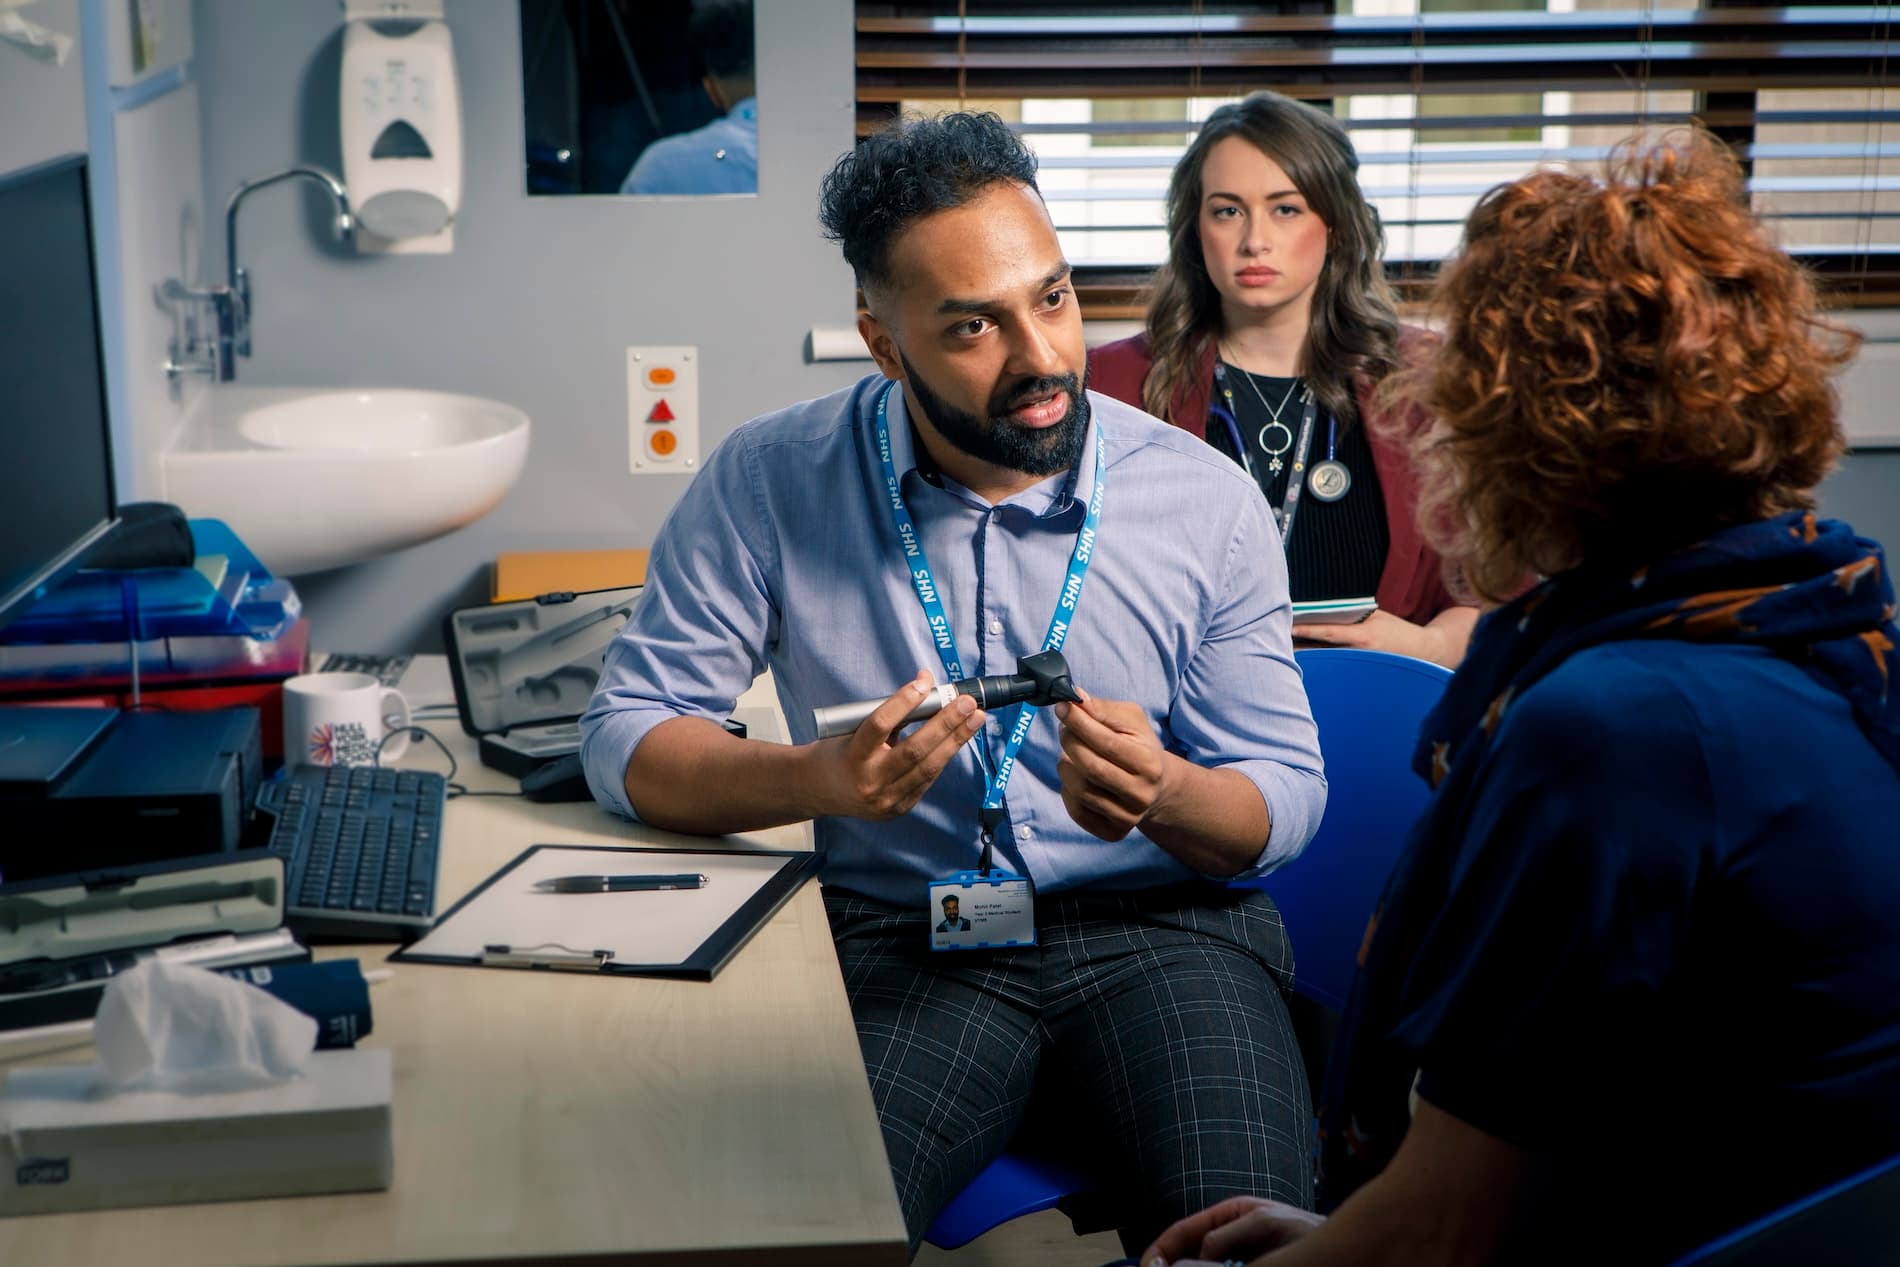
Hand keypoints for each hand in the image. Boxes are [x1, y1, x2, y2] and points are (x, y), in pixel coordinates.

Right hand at [812, 671, 984, 820]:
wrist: (818, 791)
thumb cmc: (838, 752)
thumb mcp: (852, 730)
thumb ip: (888, 715)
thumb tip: (925, 685)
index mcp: (852, 756)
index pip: (879, 725)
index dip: (903, 702)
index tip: (924, 682)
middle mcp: (869, 781)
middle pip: (914, 749)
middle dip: (946, 723)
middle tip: (967, 702)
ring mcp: (886, 799)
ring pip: (929, 767)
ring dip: (956, 740)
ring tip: (976, 718)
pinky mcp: (899, 809)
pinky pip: (928, 780)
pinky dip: (944, 757)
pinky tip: (959, 740)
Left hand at [1053, 691, 1168, 840]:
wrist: (1157, 787)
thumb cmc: (1139, 746)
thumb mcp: (1132, 720)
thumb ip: (1103, 709)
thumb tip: (1075, 697)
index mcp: (1149, 763)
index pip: (1106, 742)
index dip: (1079, 723)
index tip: (1062, 707)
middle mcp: (1140, 794)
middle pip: (1089, 767)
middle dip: (1069, 741)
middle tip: (1065, 728)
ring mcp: (1127, 817)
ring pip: (1078, 788)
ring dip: (1066, 764)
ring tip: (1073, 753)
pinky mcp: (1112, 832)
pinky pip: (1075, 809)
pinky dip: (1068, 789)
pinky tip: (1078, 777)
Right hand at [1141, 1195, 1325, 1265]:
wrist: (1347, 1251)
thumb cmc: (1310, 1231)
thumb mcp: (1263, 1224)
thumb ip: (1226, 1235)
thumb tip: (1189, 1257)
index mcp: (1228, 1217)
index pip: (1182, 1232)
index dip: (1160, 1251)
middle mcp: (1229, 1240)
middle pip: (1186, 1255)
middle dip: (1170, 1266)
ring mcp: (1239, 1260)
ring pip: (1203, 1265)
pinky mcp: (1250, 1266)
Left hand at [1295, 608, 1458, 665]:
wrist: (1423, 652)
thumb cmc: (1396, 630)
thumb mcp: (1376, 616)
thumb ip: (1352, 615)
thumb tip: (1324, 612)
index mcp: (1363, 635)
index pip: (1328, 632)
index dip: (1307, 630)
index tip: (1288, 627)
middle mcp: (1359, 652)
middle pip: (1322, 651)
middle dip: (1300, 648)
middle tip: (1275, 644)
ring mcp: (1360, 665)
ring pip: (1327, 663)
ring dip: (1308, 659)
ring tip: (1285, 655)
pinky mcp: (1362, 674)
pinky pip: (1337, 669)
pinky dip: (1322, 667)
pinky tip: (1307, 667)